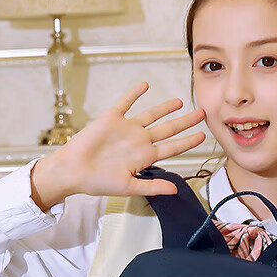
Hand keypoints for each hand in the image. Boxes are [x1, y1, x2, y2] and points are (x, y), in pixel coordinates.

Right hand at [32, 81, 205, 205]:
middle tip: (202, 113)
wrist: (74, 171)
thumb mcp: (129, 187)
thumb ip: (153, 186)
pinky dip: (135, 94)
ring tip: (180, 101)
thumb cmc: (98, 183)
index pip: (172, 148)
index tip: (203, 135)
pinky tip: (145, 85)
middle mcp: (139, 141)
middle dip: (186, 122)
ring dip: (165, 107)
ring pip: (151, 114)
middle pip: (168, 129)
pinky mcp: (112, 118)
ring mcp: (126, 129)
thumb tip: (175, 191)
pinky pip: (126, 102)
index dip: (188, 142)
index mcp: (145, 157)